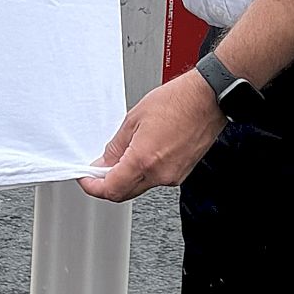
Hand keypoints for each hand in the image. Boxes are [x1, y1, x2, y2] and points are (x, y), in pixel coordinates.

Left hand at [76, 72, 224, 202]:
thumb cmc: (177, 102)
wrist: (207, 100)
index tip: (86, 180)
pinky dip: (143, 172)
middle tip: (98, 170)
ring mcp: (173, 176)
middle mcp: (160, 174)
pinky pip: (155, 180)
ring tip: (122, 156)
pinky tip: (142, 154)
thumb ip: (116, 146)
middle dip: (107, 184)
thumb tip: (104, 163)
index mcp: (144, 160)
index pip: (111, 189)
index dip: (93, 187)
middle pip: (124, 193)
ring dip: (126, 178)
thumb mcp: (135, 118)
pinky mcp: (182, 173)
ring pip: (140, 187)